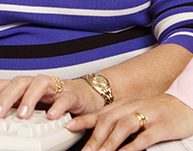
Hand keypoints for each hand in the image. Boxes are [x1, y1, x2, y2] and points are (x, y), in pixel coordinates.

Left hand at [0, 75, 102, 119]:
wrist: (84, 94)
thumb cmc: (53, 100)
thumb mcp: (30, 104)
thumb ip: (13, 109)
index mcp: (23, 85)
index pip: (1, 85)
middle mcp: (35, 83)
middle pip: (17, 83)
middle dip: (5, 98)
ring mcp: (53, 87)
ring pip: (38, 85)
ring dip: (29, 100)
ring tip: (23, 115)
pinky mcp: (71, 94)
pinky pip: (64, 98)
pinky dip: (57, 106)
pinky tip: (52, 116)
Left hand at [65, 94, 192, 150]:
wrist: (184, 105)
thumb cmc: (157, 111)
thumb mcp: (133, 111)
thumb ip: (116, 120)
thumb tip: (98, 132)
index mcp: (123, 104)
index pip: (99, 112)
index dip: (83, 120)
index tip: (69, 127)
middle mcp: (131, 107)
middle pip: (108, 120)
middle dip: (94, 137)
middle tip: (85, 150)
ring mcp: (147, 115)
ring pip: (123, 126)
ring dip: (110, 141)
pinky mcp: (161, 125)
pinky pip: (145, 136)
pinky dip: (132, 145)